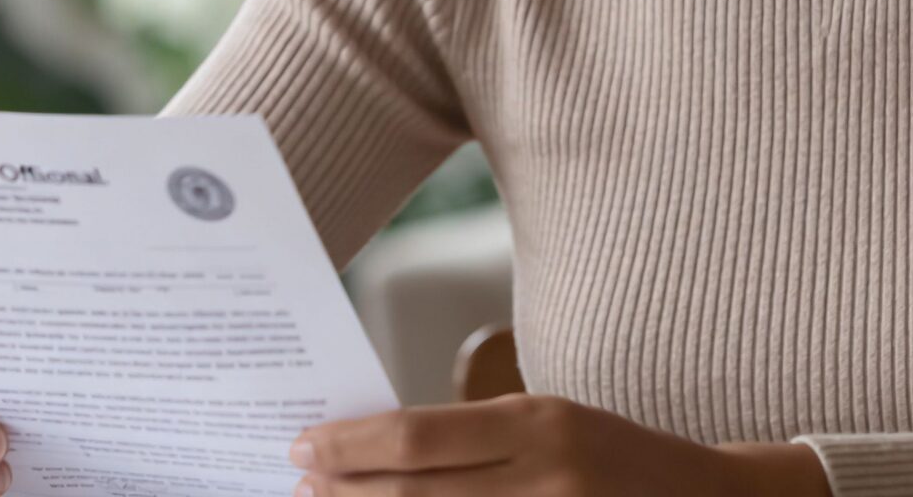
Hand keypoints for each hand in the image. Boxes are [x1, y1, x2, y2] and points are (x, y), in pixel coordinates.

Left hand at [286, 392, 831, 494]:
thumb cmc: (614, 458)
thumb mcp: (554, 422)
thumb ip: (477, 438)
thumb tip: (380, 449)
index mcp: (540, 422)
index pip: (420, 435)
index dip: (352, 445)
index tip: (303, 445)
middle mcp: (545, 476)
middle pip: (416, 491)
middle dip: (345, 491)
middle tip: (297, 485)